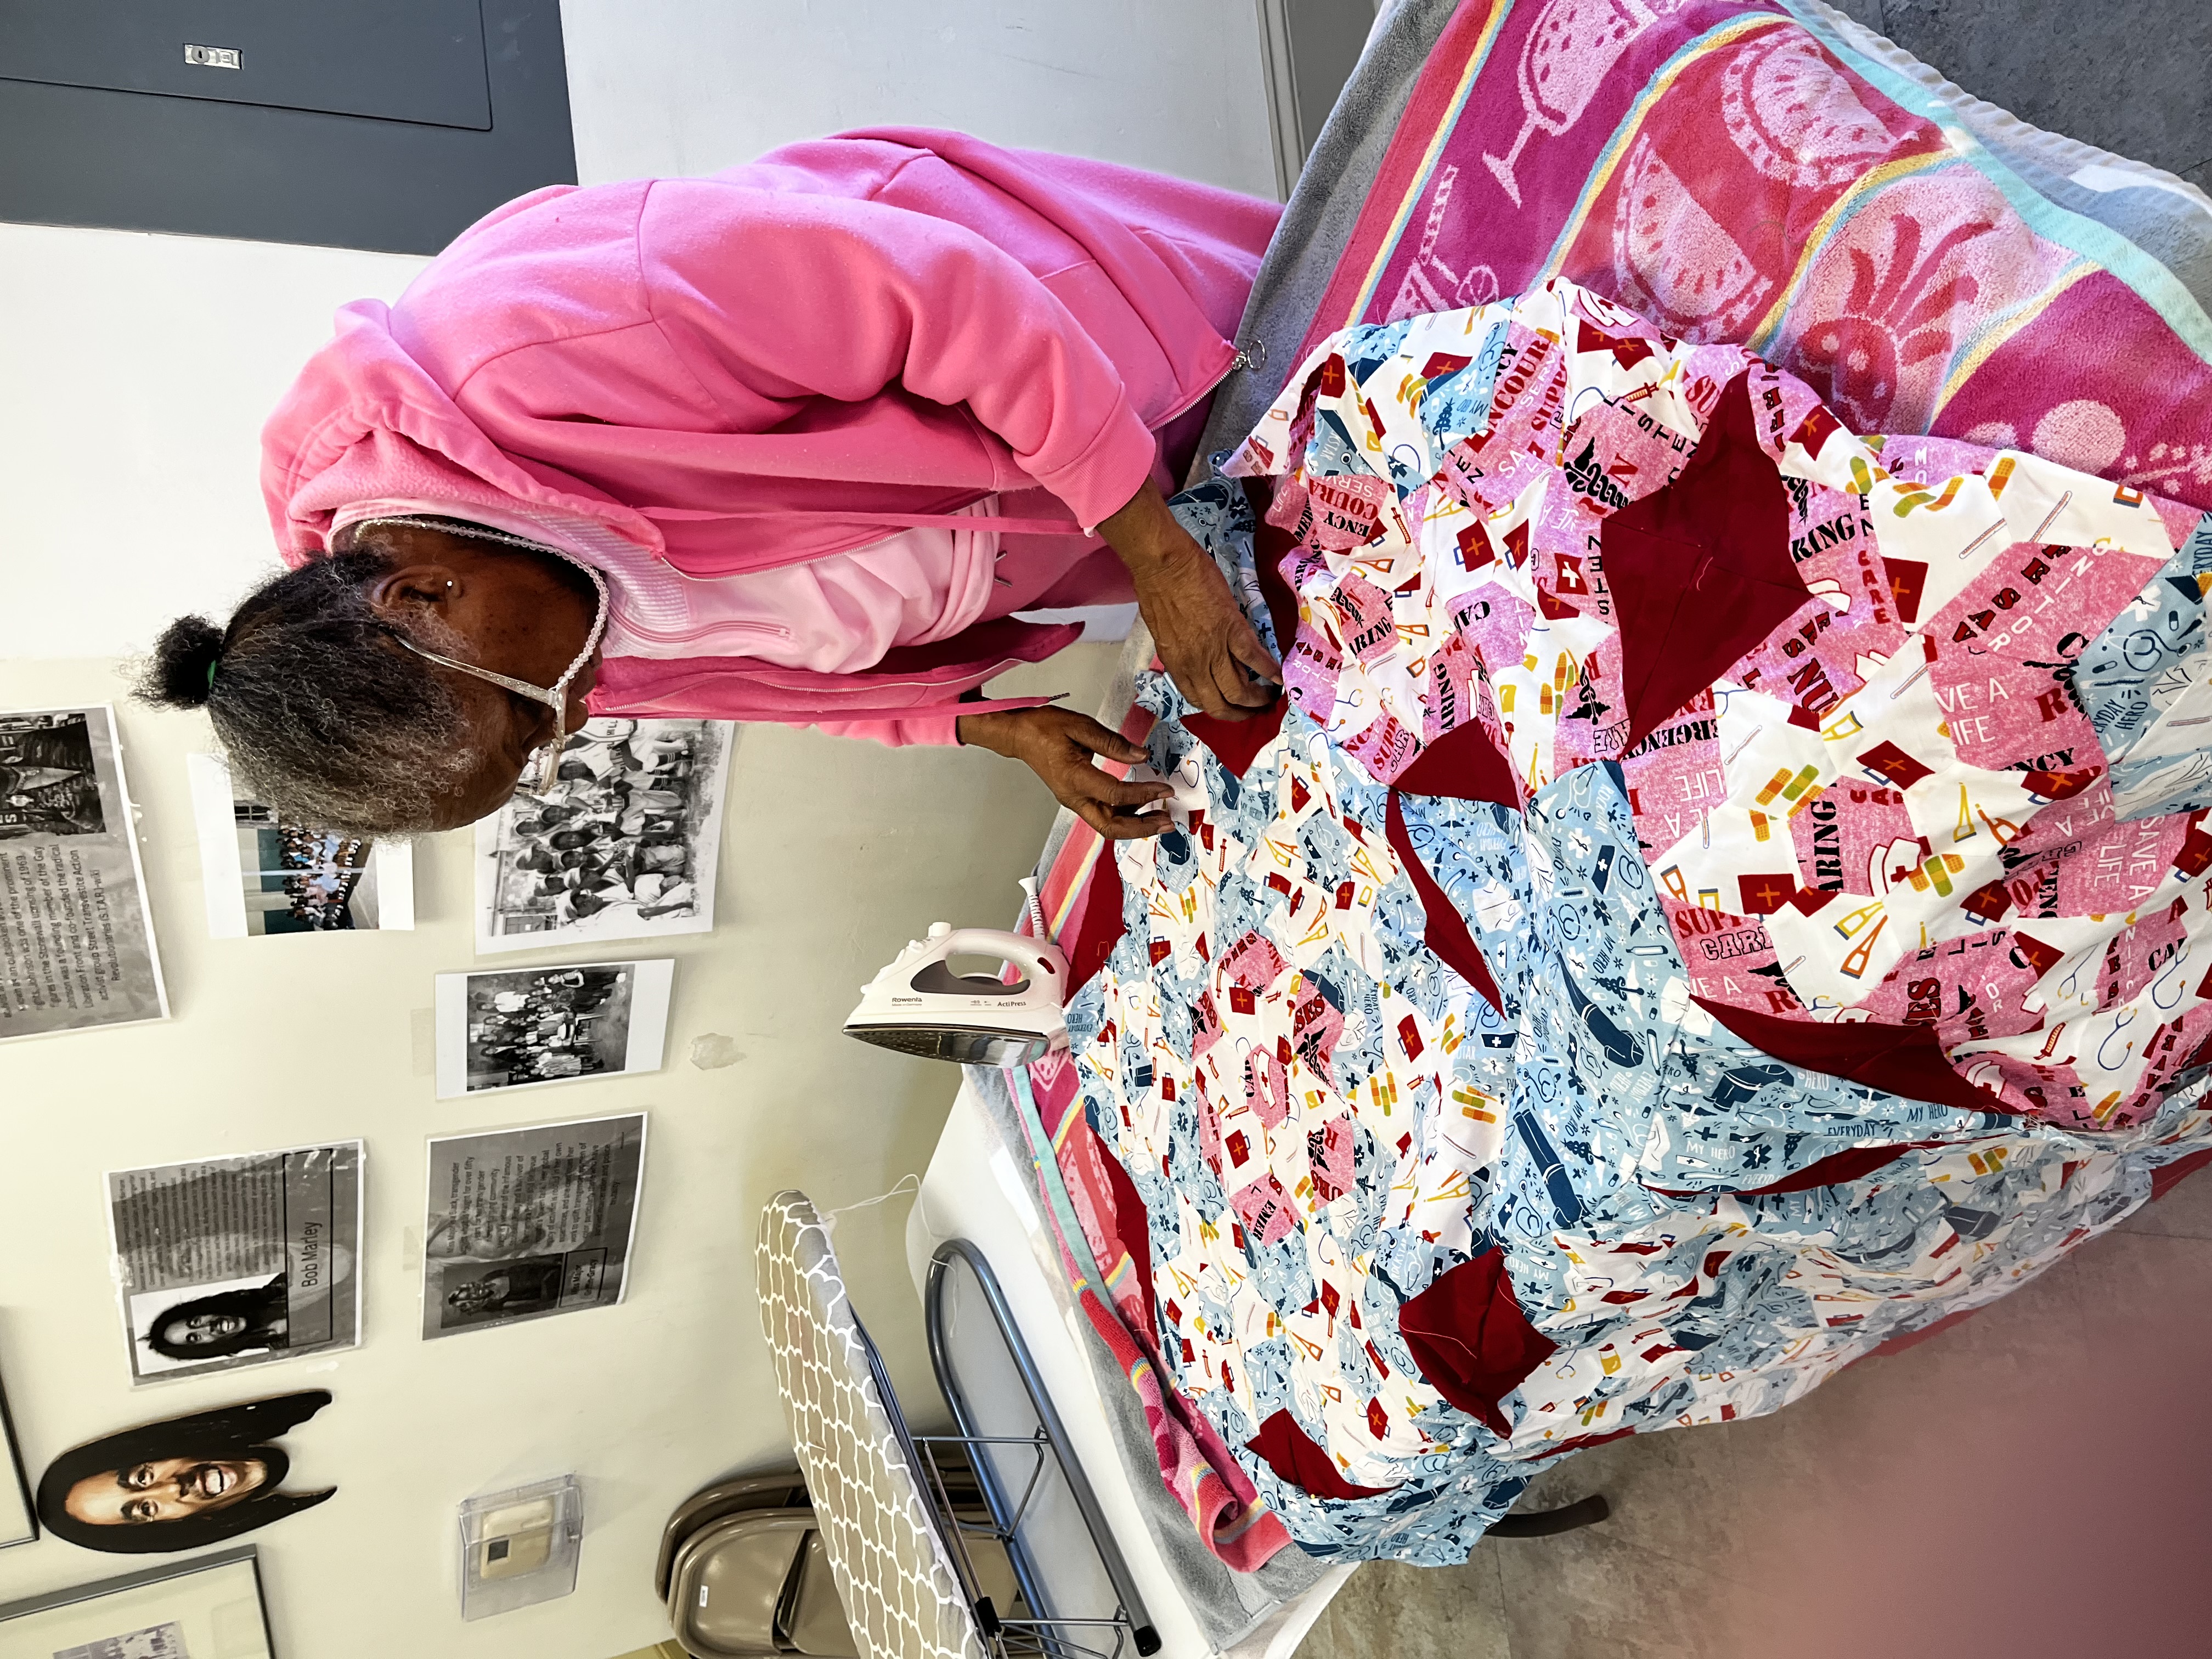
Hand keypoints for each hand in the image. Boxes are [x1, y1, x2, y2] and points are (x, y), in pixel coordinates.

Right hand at [957, 707, 1173, 839]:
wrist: (1019, 735)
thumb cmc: (1043, 728)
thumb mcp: (1080, 726)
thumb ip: (1112, 743)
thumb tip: (1141, 755)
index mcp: (1074, 778)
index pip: (1115, 795)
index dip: (1143, 794)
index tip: (1165, 789)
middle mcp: (1074, 797)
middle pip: (1110, 826)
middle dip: (1142, 827)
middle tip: (1167, 822)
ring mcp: (1074, 801)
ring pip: (1108, 825)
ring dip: (1136, 826)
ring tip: (1160, 818)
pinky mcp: (1077, 798)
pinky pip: (1103, 815)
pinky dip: (1125, 816)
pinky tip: (1142, 808)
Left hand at [1100, 480, 1281, 720]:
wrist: (1162, 565)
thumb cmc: (1157, 591)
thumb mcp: (1166, 632)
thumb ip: (1183, 651)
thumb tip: (1201, 657)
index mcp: (1176, 665)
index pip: (1200, 701)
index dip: (1220, 709)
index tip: (1234, 707)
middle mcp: (1194, 665)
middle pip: (1221, 705)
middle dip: (1242, 713)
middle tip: (1259, 710)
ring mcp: (1213, 650)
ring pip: (1239, 690)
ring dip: (1259, 698)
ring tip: (1272, 696)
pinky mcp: (1230, 630)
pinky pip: (1253, 658)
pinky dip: (1269, 670)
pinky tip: (1280, 675)